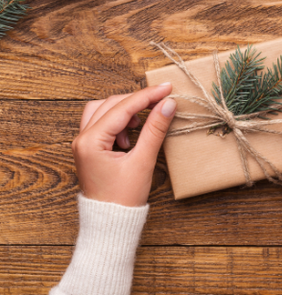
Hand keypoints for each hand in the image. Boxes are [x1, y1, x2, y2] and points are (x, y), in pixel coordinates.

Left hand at [72, 83, 176, 206]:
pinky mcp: (89, 148)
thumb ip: (155, 129)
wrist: (110, 224)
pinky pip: (102, 122)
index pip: (123, 108)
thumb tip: (168, 105)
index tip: (167, 88)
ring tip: (142, 122)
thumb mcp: (143, 161)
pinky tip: (131, 135)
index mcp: (91, 141)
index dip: (147, 95)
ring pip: (103, 110)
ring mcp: (83, 143)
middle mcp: (82, 138)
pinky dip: (119, 121)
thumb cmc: (123, 199)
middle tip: (161, 100)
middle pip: (111, 104)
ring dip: (125, 109)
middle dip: (137, 100)